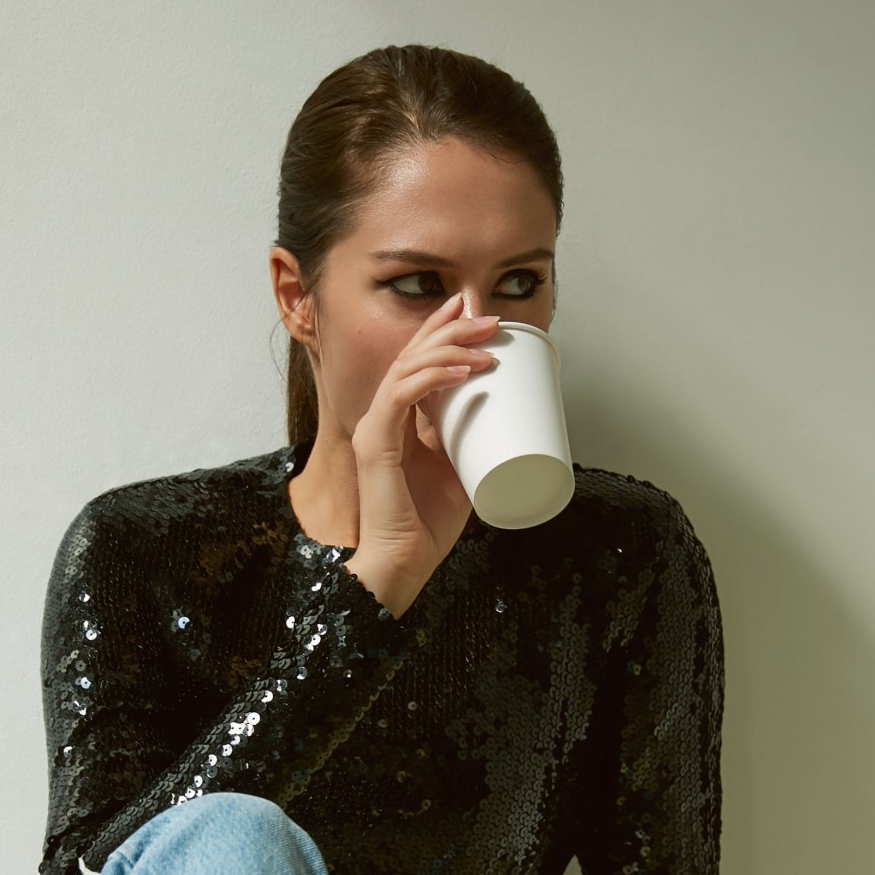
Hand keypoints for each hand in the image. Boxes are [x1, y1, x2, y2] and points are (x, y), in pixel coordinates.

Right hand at [350, 291, 496, 587]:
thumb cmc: (426, 527)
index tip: (473, 311)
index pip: (415, 362)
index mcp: (397, 422)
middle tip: (489, 318)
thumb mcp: (456, 473)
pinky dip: (432, 378)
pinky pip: (402, 396)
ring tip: (485, 342)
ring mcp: (375, 428)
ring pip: (407, 367)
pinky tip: (461, 370)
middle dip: (451, 328)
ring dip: (449, 347)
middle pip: (411, 354)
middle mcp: (381, 417)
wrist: (402, 564)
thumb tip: (500, 421)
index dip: (440, 331)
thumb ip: (465, 443)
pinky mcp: (374, 444)